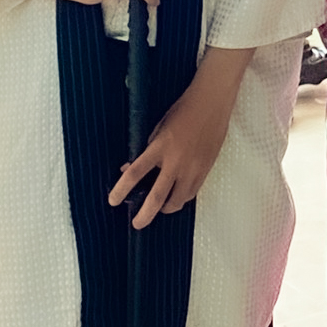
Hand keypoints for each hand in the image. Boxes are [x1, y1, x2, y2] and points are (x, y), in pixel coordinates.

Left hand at [108, 55, 246, 228]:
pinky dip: (182, 198)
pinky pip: (192, 192)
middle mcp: (176, 161)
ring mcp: (193, 167)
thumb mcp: (159, 127)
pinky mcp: (206, 169)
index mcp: (161, 147)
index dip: (122, 189)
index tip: (113, 201)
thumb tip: (131, 168)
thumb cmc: (183, 110)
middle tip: (137, 223)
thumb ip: (147, 150)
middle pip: (158, 196)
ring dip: (166, 208)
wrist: (212, 103)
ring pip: (178, 199)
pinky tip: (177, 197)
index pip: (136, 173)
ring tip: (160, 209)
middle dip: (145, 214)